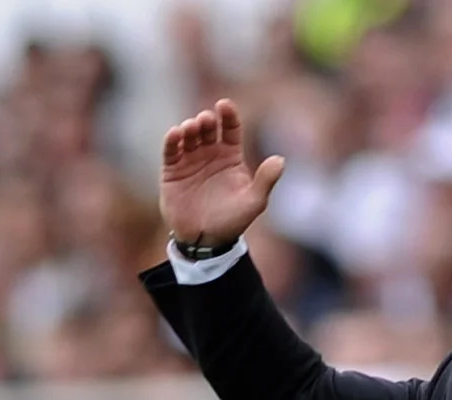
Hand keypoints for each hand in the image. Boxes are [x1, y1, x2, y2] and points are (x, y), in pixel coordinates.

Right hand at [160, 99, 284, 248]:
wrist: (205, 240)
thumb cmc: (232, 221)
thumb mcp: (254, 202)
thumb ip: (266, 180)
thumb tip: (280, 160)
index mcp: (231, 157)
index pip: (231, 128)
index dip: (228, 115)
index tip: (224, 105)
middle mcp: (210, 154)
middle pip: (208, 129)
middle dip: (206, 121)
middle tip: (206, 120)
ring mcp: (190, 161)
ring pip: (189, 136)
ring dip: (189, 128)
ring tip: (191, 128)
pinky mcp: (172, 171)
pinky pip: (171, 151)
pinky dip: (172, 140)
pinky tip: (175, 134)